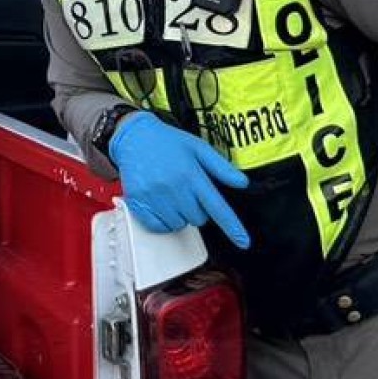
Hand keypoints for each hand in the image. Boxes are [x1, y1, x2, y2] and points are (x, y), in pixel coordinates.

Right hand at [108, 110, 250, 247]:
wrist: (134, 136)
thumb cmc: (168, 142)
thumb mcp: (199, 148)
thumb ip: (222, 167)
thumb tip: (242, 182)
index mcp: (192, 175)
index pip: (217, 208)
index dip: (232, 227)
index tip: (243, 242)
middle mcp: (174, 188)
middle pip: (198, 219)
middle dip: (197, 209)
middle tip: (187, 191)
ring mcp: (155, 197)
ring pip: (179, 224)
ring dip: (180, 215)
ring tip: (172, 194)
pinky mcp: (139, 203)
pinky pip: (158, 227)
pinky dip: (163, 221)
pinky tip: (161, 204)